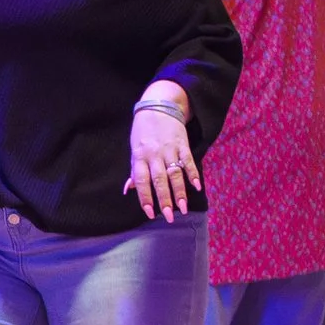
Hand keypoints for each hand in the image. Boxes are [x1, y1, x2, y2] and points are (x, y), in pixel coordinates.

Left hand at [125, 105, 199, 221]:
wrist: (159, 107)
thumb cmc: (143, 133)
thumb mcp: (134, 150)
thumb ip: (135, 170)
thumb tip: (128, 190)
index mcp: (139, 158)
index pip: (141, 181)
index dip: (145, 198)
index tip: (149, 213)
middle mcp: (154, 155)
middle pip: (159, 180)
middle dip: (164, 200)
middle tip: (168, 216)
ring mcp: (170, 150)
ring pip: (175, 174)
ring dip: (179, 191)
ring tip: (183, 208)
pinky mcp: (183, 144)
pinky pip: (188, 161)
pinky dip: (193, 174)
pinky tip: (197, 186)